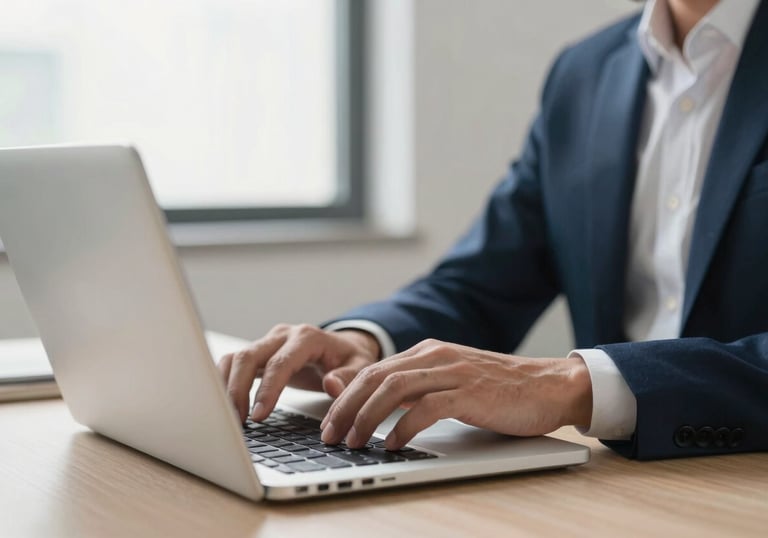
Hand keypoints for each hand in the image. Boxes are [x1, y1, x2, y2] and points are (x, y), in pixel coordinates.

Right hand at [217, 324, 379, 421]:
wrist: (344, 347)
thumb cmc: (351, 358)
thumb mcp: (360, 367)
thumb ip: (348, 377)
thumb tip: (331, 385)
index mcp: (307, 337)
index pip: (280, 363)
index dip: (267, 389)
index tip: (259, 415)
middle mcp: (283, 336)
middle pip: (249, 356)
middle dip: (238, 389)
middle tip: (236, 421)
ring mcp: (268, 342)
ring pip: (236, 358)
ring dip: (226, 386)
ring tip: (228, 417)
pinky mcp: (260, 353)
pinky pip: (234, 363)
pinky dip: (223, 381)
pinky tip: (222, 403)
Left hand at [320, 339, 591, 449]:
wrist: (550, 386)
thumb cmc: (499, 390)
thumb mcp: (448, 383)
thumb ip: (412, 388)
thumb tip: (368, 401)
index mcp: (427, 351)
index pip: (373, 370)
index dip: (345, 397)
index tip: (329, 422)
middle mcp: (436, 355)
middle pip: (375, 377)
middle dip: (346, 408)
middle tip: (330, 435)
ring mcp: (453, 371)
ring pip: (393, 389)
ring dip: (367, 417)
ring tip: (354, 442)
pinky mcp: (471, 392)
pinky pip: (427, 408)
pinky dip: (403, 427)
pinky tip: (392, 444)